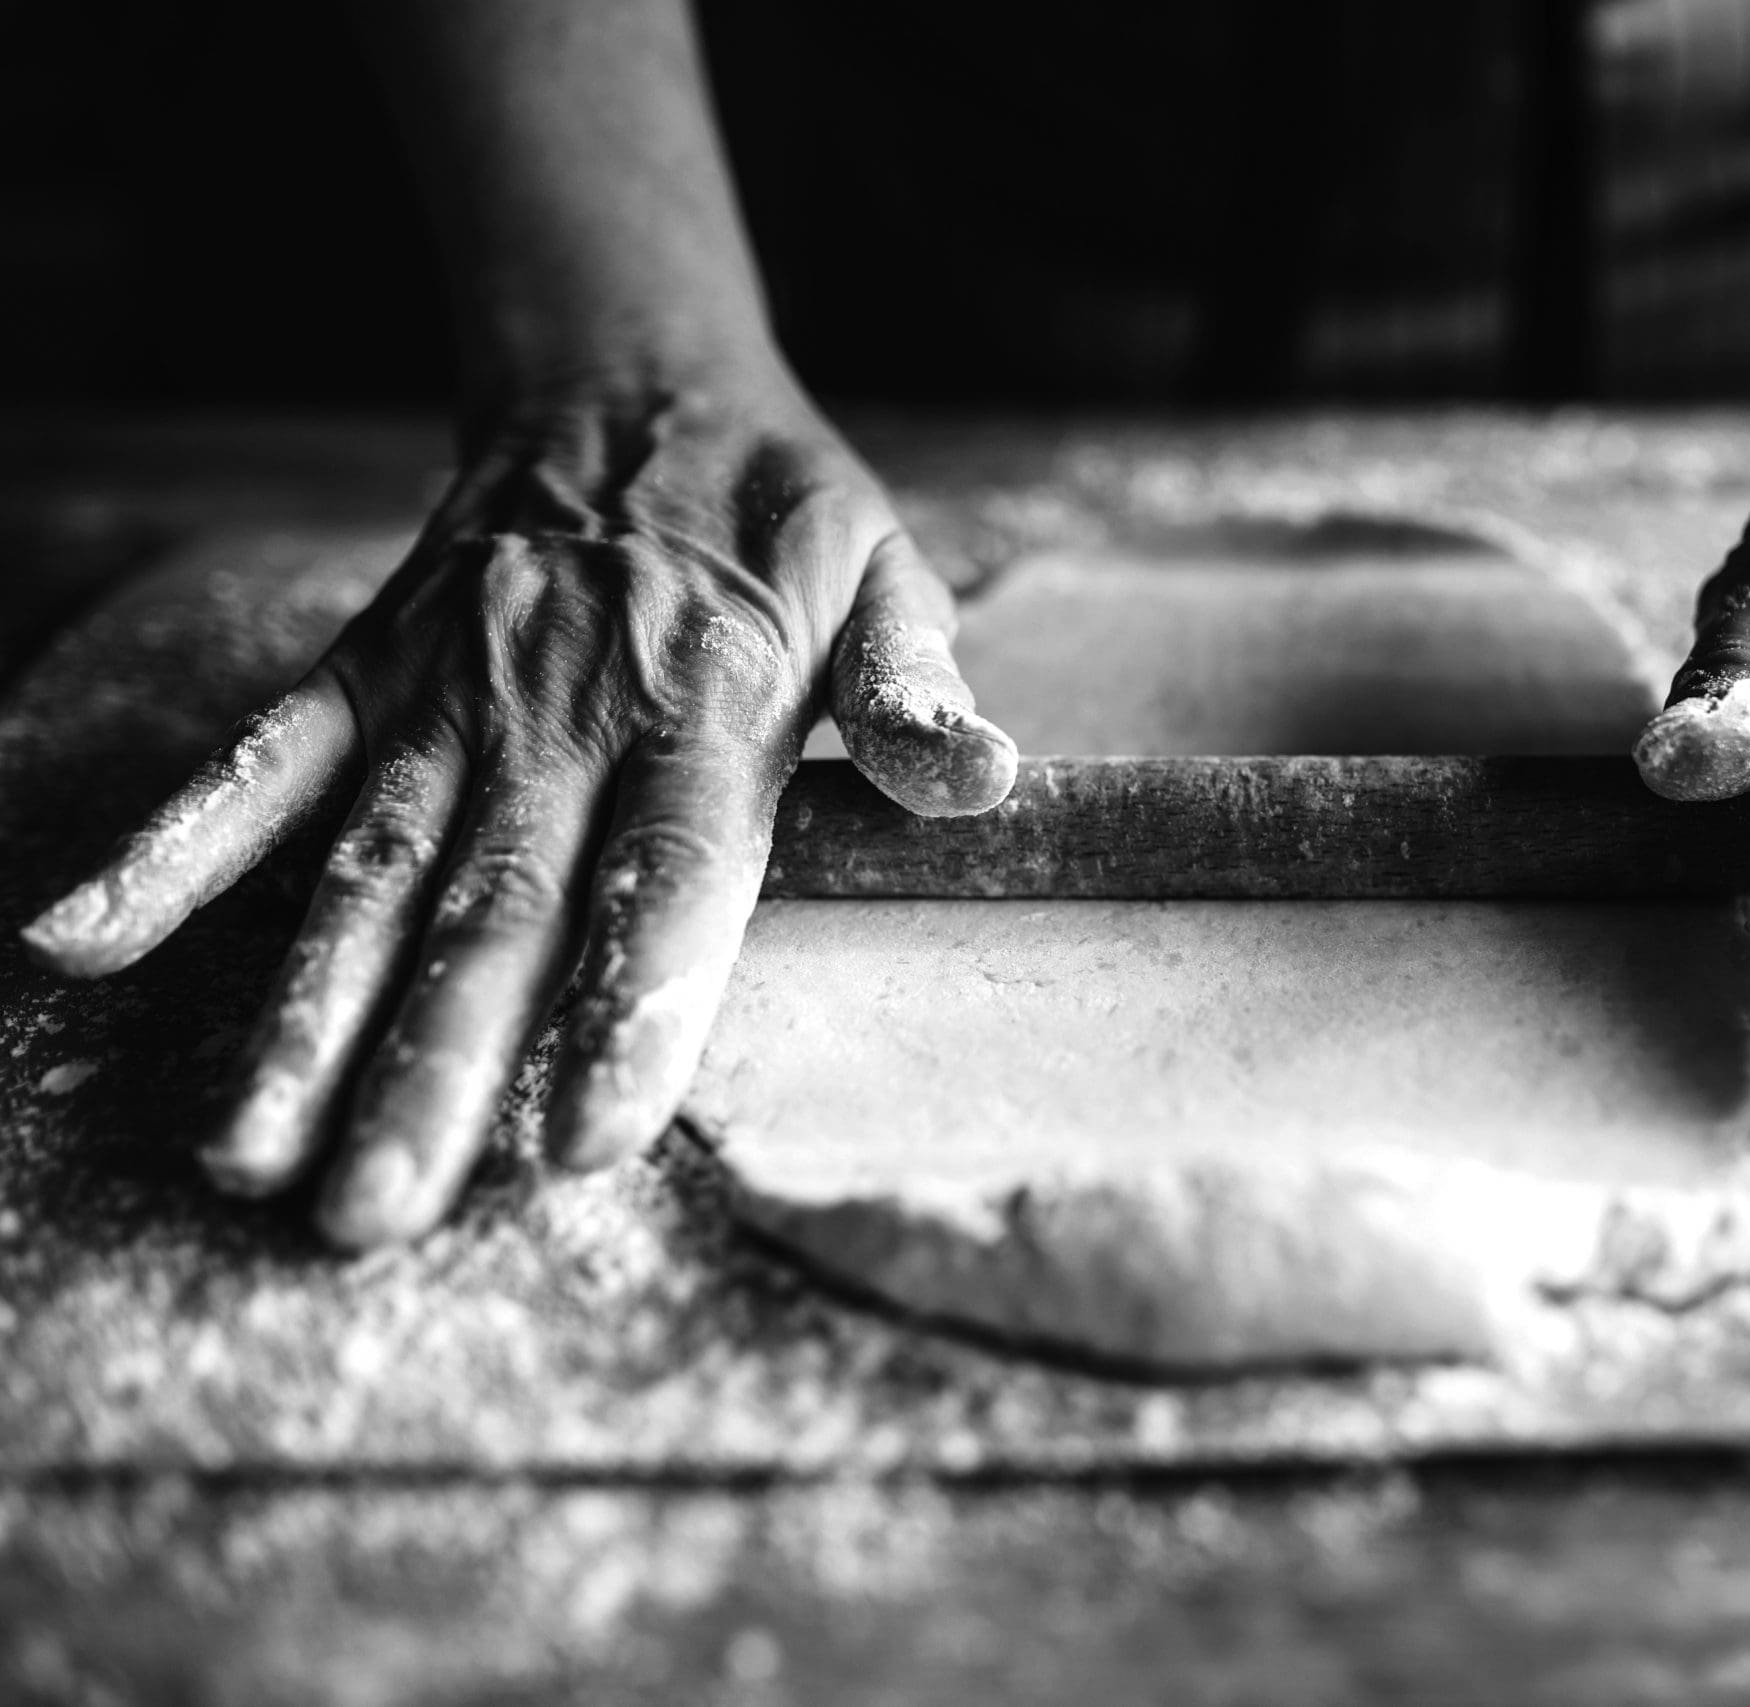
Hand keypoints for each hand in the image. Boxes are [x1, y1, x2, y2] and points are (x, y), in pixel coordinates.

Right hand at [22, 358, 1016, 1246]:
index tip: (580, 1141)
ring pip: (364, 874)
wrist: (632, 381)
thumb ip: (916, 692)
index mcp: (704, 711)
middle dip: (430, 1073)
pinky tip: (75, 946)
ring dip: (301, 1019)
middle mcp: (560, 718)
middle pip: (491, 915)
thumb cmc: (781, 525)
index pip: (666, 881)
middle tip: (375, 1220)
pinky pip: (256, 766)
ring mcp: (444, 699)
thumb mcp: (885, 582)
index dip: (627, 1008)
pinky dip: (167, 850)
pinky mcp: (364, 673)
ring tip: (248, 1159)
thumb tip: (985, 787)